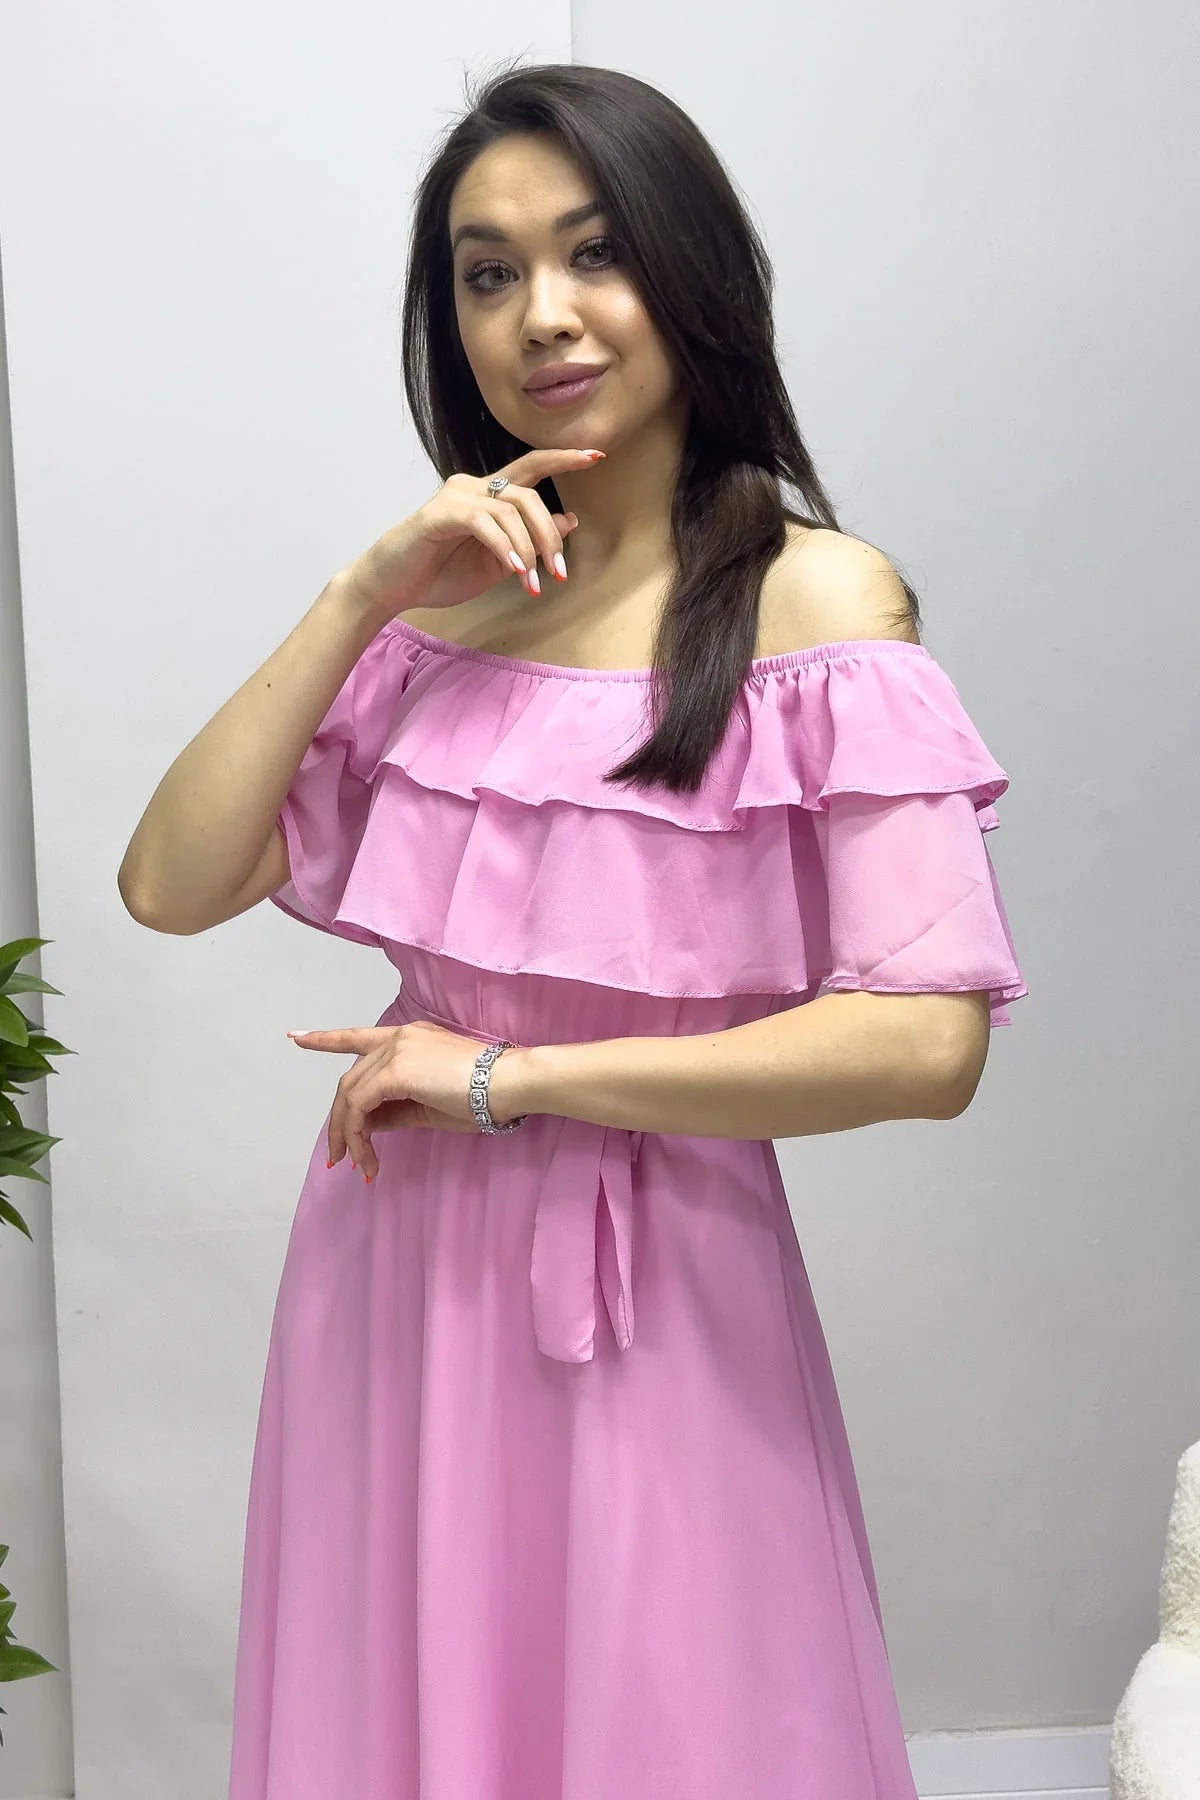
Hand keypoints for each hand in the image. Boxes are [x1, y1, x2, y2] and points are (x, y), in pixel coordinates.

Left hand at [288, 1020, 524, 1178]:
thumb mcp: (430, 1107)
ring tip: (354, 1164)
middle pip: (350, 1079)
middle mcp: (397, 1037)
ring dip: (347, 1132)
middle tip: (339, 1156)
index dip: (325, 1039)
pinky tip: (366, 1156)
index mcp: (408, 1038)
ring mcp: (395, 1050)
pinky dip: (357, 1134)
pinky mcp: (395, 1070)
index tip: (296, 1038)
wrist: (508, 1083)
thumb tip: (366, 1126)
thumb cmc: (482, 1096)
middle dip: (339, 1120)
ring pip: (350, 1094)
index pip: (358, 1037)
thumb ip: (395, 1111)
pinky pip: (360, 1106)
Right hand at [340, 445, 605, 621]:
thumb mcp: (500, 562)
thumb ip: (531, 540)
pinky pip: (484, 524)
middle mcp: (473, 487)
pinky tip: (515, 570)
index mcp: (488, 496)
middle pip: (528, 493)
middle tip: (558, 572)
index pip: (531, 467)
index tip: (596, 455)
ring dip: (530, 549)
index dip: (563, 458)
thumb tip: (571, 520)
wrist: (391, 587)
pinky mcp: (439, 513)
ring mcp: (455, 496)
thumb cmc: (440, 574)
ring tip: (533, 583)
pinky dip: (505, 547)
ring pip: (510, 509)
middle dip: (550, 534)